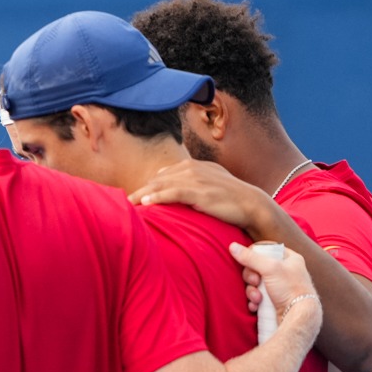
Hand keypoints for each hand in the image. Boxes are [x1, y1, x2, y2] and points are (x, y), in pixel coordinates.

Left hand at [130, 159, 280, 236]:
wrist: (252, 204)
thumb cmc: (229, 198)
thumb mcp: (209, 185)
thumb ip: (189, 183)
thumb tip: (165, 185)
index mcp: (193, 166)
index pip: (163, 176)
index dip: (146, 187)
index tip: (131, 198)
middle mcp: (192, 169)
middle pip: (158, 180)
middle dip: (138, 191)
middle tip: (120, 203)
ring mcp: (196, 179)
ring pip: (162, 186)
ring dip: (142, 195)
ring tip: (126, 205)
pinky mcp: (200, 191)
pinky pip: (173, 193)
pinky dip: (157, 197)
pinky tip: (144, 203)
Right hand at [229, 240, 316, 319]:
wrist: (298, 316)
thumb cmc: (290, 289)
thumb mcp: (270, 268)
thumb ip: (250, 257)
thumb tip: (232, 246)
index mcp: (290, 259)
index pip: (267, 249)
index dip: (254, 255)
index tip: (249, 261)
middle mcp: (285, 271)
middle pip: (257, 267)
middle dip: (251, 277)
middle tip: (255, 282)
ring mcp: (279, 287)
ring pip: (255, 284)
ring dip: (251, 291)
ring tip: (257, 298)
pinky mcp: (274, 300)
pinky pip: (257, 296)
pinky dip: (254, 301)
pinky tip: (256, 305)